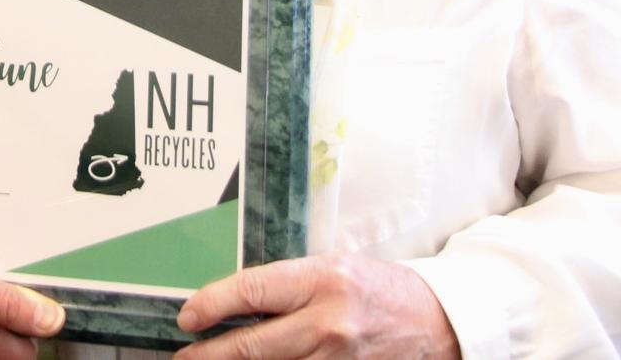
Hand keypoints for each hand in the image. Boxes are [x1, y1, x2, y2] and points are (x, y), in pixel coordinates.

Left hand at [175, 254, 457, 358]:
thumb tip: (234, 304)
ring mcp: (340, 359)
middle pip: (254, 345)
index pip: (253, 291)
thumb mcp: (332, 268)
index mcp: (323, 280)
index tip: (188, 317)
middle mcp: (329, 322)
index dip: (213, 305)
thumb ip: (288, 287)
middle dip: (210, 354)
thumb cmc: (378, 289)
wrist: (436, 321)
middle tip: (184, 357)